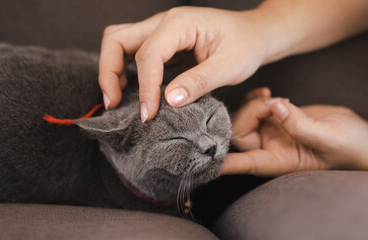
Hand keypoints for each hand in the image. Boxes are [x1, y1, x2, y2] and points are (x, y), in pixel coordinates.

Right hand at [98, 7, 273, 121]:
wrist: (257, 34)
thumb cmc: (247, 46)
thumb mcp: (230, 67)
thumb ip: (200, 82)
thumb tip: (169, 101)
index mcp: (180, 23)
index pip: (148, 54)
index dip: (145, 87)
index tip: (149, 115)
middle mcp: (164, 22)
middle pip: (117, 39)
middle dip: (110, 72)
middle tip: (114, 105)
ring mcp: (160, 31)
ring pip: (119, 43)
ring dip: (113, 70)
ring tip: (118, 102)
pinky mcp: (163, 44)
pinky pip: (133, 54)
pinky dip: (126, 73)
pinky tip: (134, 95)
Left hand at [222, 88, 367, 175]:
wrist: (361, 138)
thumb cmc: (350, 146)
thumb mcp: (329, 137)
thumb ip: (300, 125)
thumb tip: (275, 107)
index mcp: (279, 162)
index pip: (244, 163)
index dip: (225, 160)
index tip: (208, 156)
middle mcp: (271, 150)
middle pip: (239, 133)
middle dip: (249, 113)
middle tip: (273, 101)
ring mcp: (272, 134)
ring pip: (244, 118)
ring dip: (254, 103)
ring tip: (276, 97)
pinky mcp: (276, 120)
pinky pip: (254, 109)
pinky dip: (256, 98)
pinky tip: (268, 93)